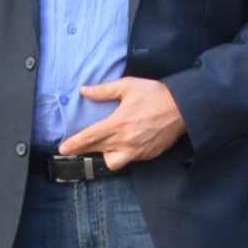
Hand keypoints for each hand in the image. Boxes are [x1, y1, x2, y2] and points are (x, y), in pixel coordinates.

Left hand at [60, 78, 186, 168]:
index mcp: (119, 123)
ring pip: (113, 162)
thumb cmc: (156, 94)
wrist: (183, 107)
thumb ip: (104, 90)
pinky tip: (122, 146)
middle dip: (84, 151)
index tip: (63, 148)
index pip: (90, 137)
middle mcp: (126, 141)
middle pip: (97, 151)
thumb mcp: (128, 86)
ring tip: (103, 147)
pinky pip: (129, 160)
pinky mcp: (148, 155)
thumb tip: (85, 91)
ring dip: (105, 156)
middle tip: (74, 150)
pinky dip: (122, 155)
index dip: (75, 143)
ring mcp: (138, 151)